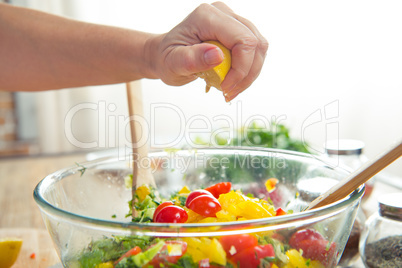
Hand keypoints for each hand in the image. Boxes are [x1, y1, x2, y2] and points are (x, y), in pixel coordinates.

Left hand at [149, 2, 267, 101]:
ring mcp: (231, 20)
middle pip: (255, 43)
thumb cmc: (166, 58)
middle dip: (247, 73)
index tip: (225, 86)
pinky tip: (233, 81)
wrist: (164, 54)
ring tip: (230, 89)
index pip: (242, 40)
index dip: (241, 67)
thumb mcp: (173, 63)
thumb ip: (192, 58)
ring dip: (249, 74)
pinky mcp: (237, 31)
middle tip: (228, 92)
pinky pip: (254, 51)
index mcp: (207, 17)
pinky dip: (247, 70)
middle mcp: (222, 14)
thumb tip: (217, 56)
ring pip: (259, 47)